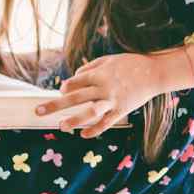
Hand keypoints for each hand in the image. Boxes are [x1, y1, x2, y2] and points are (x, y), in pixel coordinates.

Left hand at [36, 54, 165, 136]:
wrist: (155, 73)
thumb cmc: (131, 64)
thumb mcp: (109, 59)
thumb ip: (91, 67)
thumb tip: (75, 77)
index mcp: (99, 74)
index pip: (74, 82)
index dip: (65, 87)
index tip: (63, 91)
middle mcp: (103, 88)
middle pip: (74, 97)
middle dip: (55, 104)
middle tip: (38, 111)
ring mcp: (113, 100)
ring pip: (89, 112)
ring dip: (74, 120)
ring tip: (61, 127)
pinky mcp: (122, 110)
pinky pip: (106, 122)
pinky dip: (94, 130)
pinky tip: (83, 135)